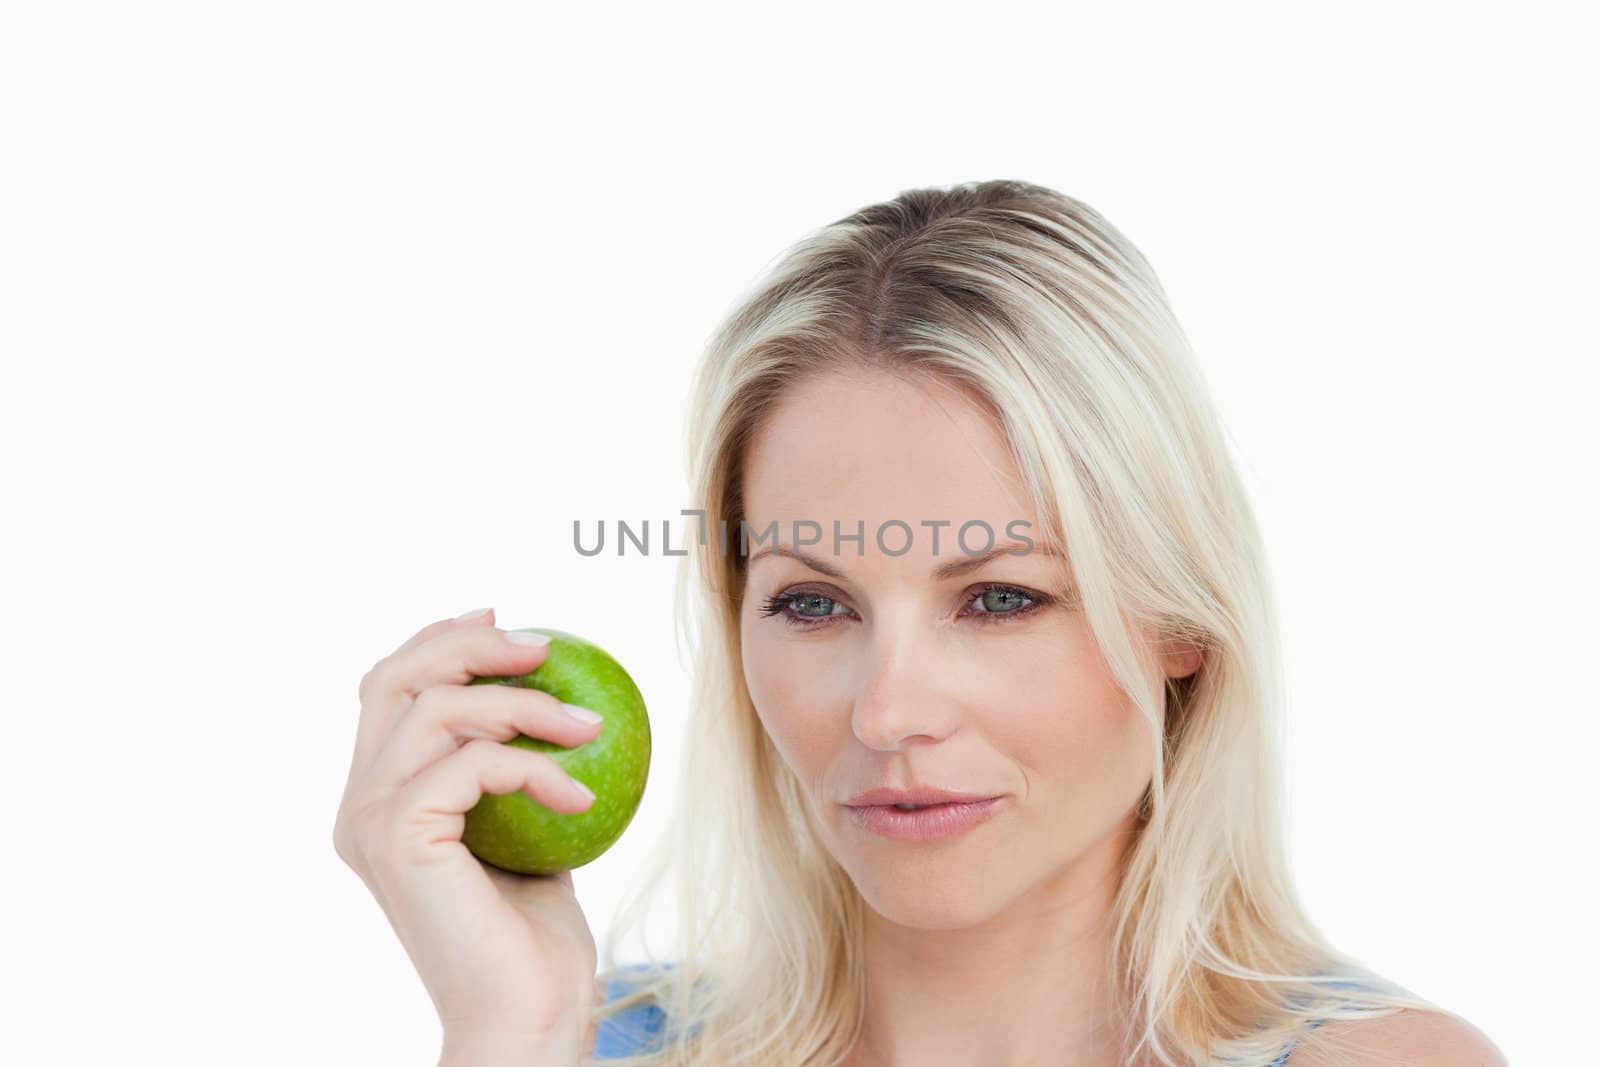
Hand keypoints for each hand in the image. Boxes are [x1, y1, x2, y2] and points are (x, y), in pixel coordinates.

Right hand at [333, 608, 605, 1048]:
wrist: (524, 1015)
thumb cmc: (534, 938)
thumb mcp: (530, 833)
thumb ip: (518, 773)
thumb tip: (561, 700)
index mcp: (379, 800)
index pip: (388, 690)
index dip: (437, 640)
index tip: (504, 619)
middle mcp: (358, 806)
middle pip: (393, 679)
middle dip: (468, 644)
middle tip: (544, 646)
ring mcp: (369, 821)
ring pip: (436, 710)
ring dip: (523, 703)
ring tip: (591, 724)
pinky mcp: (397, 837)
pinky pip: (473, 763)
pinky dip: (536, 765)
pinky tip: (581, 792)